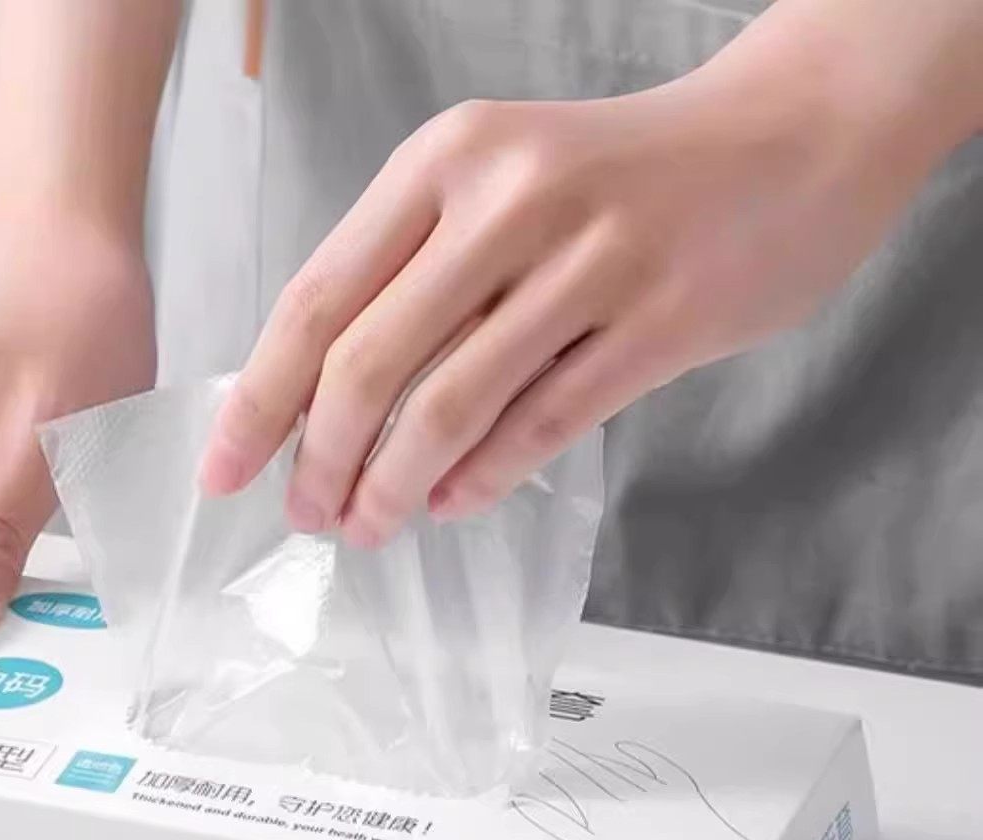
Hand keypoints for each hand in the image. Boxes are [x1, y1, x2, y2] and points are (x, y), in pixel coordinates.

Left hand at [199, 58, 938, 546]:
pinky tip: (453, 505)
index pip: (317, 299)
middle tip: (307, 515)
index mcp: (445, 161)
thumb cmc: (623, 172)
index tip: (224, 469)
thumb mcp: (499, 179)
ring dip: (394, 486)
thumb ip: (415, 271)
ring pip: (451, 406)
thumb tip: (324, 401)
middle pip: (368, 364)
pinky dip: (485, 478)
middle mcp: (507, 201)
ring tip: (372, 525)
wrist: (796, 134)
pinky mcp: (663, 321)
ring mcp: (590, 261)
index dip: (258, 398)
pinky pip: (545, 423)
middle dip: (321, 461)